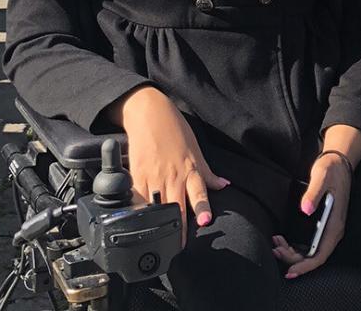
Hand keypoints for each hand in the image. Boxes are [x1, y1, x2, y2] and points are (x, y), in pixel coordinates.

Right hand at [114, 87, 229, 245]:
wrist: (150, 113)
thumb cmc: (175, 130)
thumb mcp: (196, 150)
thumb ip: (208, 173)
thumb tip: (224, 186)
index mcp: (190, 170)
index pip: (199, 193)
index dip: (202, 208)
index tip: (204, 221)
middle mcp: (173, 175)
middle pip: (176, 207)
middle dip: (178, 229)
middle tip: (180, 248)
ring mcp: (154, 176)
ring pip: (156, 206)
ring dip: (157, 225)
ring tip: (158, 243)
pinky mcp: (137, 175)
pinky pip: (137, 198)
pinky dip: (137, 212)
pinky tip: (136, 224)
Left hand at [271, 152, 351, 278]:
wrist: (339, 162)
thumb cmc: (331, 169)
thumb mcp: (322, 177)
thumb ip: (313, 193)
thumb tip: (306, 210)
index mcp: (335, 224)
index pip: (320, 255)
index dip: (305, 266)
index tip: (290, 271)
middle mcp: (333, 231)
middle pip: (313, 256)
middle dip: (293, 258)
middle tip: (275, 249)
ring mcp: (329, 229)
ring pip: (311, 251)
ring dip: (293, 252)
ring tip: (276, 244)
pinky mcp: (324, 225)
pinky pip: (310, 244)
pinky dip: (296, 246)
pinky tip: (284, 240)